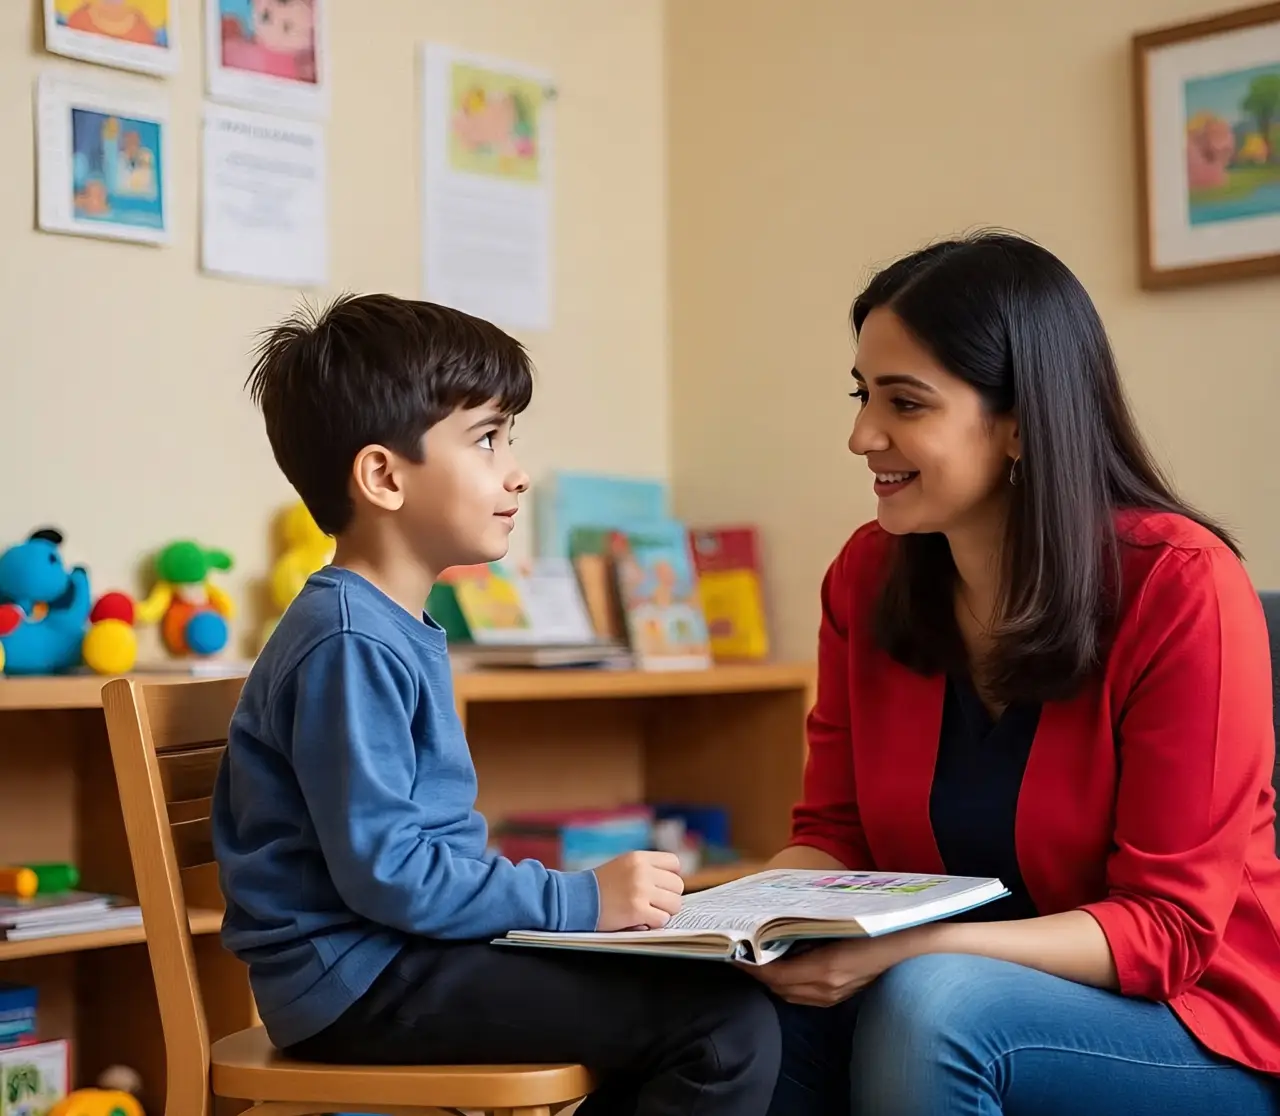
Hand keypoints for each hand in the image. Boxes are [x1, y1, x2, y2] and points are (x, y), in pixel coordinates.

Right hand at [594, 850, 684, 931]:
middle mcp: (642, 871)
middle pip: (677, 885)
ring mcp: (640, 890)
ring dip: (664, 912)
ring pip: (674, 904)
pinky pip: (662, 920)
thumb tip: (674, 886)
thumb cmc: (601, 886)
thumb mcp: (623, 865)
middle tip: (654, 903)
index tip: (661, 886)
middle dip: (669, 897)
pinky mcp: (636, 910)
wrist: (577, 899)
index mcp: (639, 857)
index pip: (674, 863)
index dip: (670, 877)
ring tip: (648, 912)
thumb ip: (647, 870)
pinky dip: (654, 923)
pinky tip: (641, 920)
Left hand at [741, 937, 905, 1006]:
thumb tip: (775, 927)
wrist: (906, 947)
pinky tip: (785, 970)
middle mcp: (827, 987)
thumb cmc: (871, 927)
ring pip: (790, 994)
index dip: (752, 968)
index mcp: (824, 968)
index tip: (735, 955)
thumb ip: (805, 929)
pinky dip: (789, 985)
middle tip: (741, 955)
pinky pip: (805, 996)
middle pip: (779, 987)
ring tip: (758, 962)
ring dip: (772, 981)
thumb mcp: (834, 924)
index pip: (775, 975)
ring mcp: (834, 995)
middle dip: (758, 974)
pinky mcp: (840, 997)